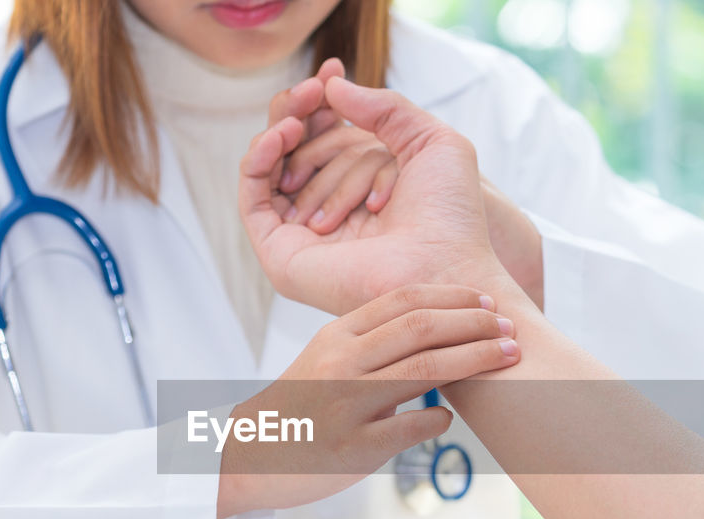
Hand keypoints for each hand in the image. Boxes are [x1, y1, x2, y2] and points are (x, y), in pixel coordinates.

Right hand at [216, 285, 519, 517]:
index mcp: (336, 336)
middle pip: (421, 328)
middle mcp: (342, 364)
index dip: (452, 296)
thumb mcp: (326, 361)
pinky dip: (440, 416)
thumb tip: (434, 333)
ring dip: (475, 359)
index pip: (403, 300)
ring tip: (506, 356)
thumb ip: (371, 344)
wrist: (250, 457)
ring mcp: (347, 405)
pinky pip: (412, 427)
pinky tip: (452, 415)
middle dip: (475, 324)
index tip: (487, 300)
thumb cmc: (299, 409)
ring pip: (424, 370)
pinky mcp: (354, 447)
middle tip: (509, 328)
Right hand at [272, 111, 543, 306]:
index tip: (331, 70)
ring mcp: (301, 236)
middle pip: (290, 150)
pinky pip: (253, 198)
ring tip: (302, 115)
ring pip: (271, 168)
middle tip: (314, 88)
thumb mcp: (429, 141)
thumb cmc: (450, 216)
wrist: (445, 263)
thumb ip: (386, 107)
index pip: (321, 140)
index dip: (318, 104)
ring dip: (279, 129)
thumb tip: (332, 86)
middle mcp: (327, 214)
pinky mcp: (280, 254)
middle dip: (297, 110)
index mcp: (359, 193)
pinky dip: (259, 158)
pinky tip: (284, 135)